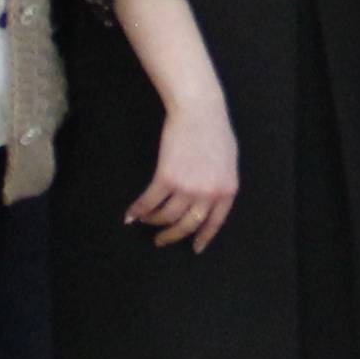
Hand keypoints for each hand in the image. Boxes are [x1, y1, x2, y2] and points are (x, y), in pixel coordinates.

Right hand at [126, 88, 241, 249]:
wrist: (199, 110)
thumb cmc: (214, 129)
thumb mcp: (228, 160)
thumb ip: (221, 181)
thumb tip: (211, 196)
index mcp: (226, 190)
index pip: (214, 222)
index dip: (203, 237)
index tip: (195, 248)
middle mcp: (208, 194)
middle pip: (188, 224)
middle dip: (172, 235)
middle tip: (161, 240)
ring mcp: (188, 187)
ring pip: (167, 216)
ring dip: (153, 220)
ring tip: (146, 220)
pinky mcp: (167, 178)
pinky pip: (150, 201)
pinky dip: (138, 210)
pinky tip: (131, 215)